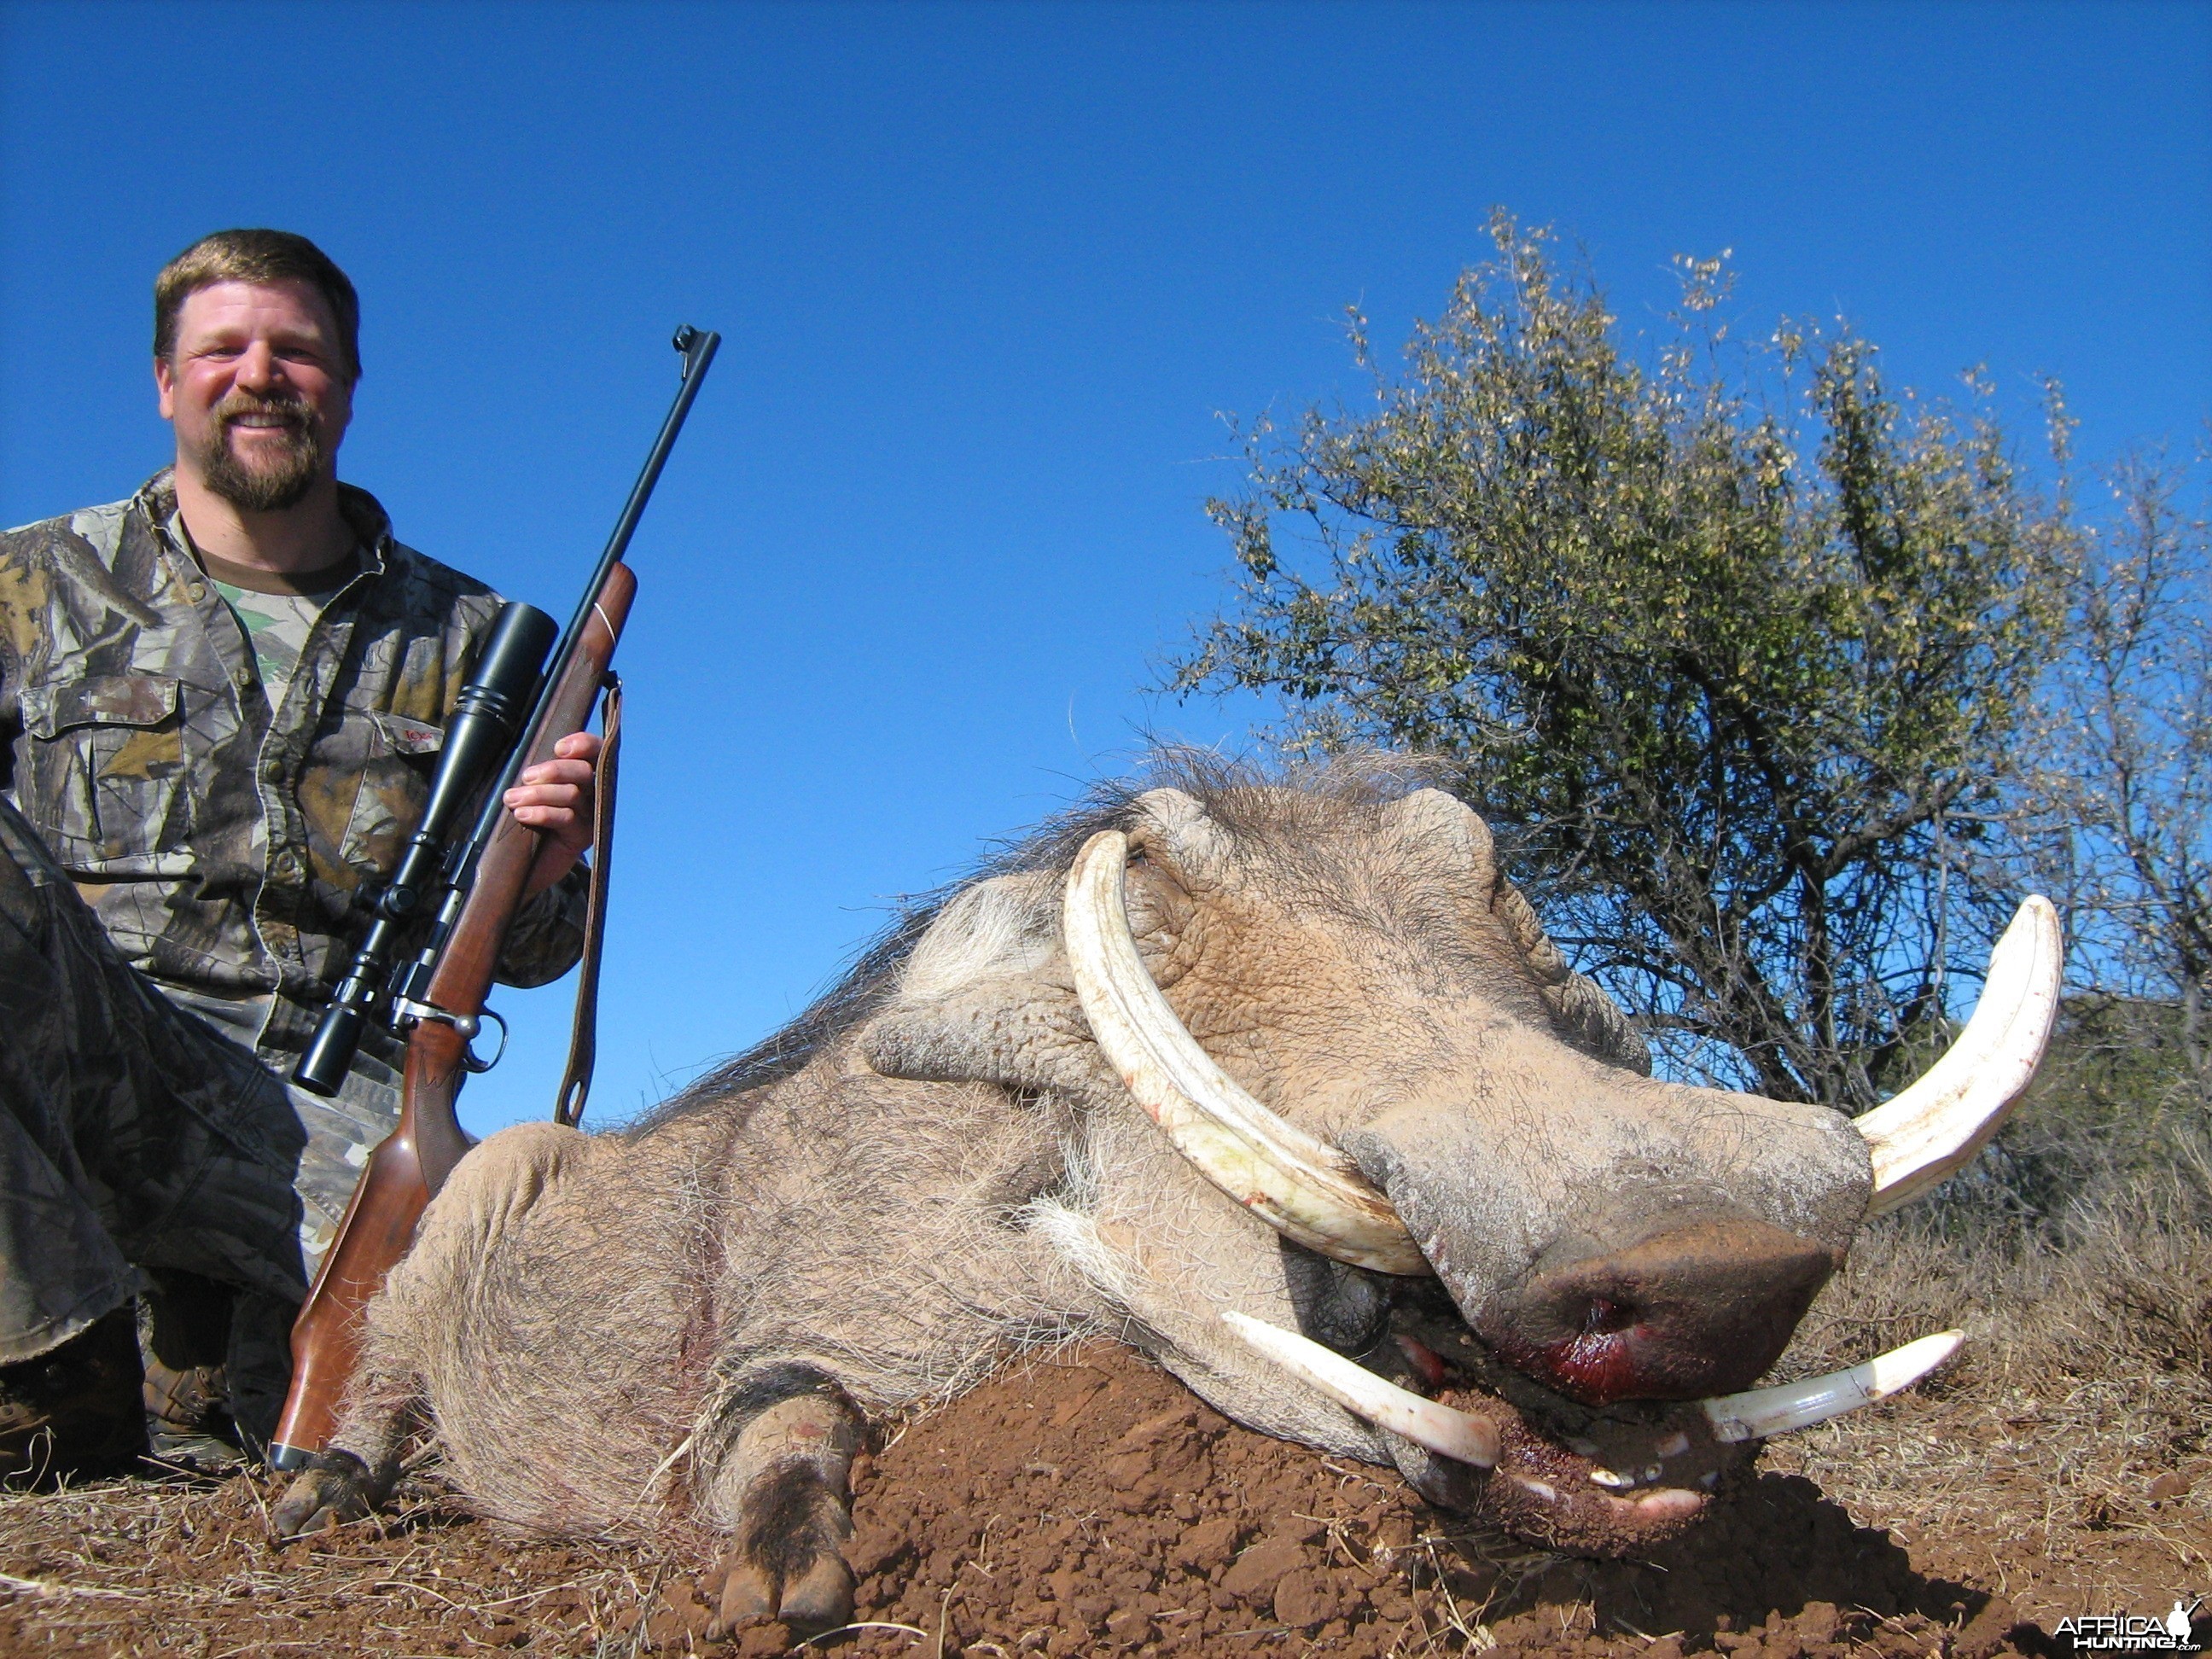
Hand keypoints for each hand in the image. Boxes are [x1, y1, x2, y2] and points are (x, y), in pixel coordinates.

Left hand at [504, 731, 600, 896]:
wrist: (523, 864)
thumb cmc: (524, 820)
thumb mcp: (528, 791)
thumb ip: (536, 773)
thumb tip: (526, 755)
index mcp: (581, 777)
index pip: (594, 753)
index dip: (583, 744)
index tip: (559, 747)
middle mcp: (592, 795)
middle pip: (583, 771)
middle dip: (553, 771)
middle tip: (526, 778)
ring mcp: (589, 816)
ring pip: (571, 794)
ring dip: (537, 793)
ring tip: (512, 799)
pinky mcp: (582, 837)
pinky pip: (566, 818)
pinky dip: (541, 813)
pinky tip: (522, 814)